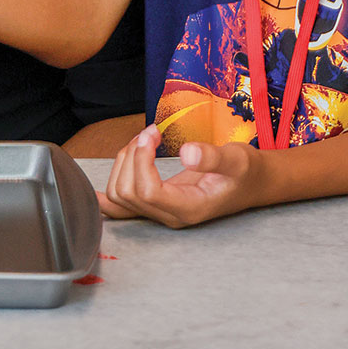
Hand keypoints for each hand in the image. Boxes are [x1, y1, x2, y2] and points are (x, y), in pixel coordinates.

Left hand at [97, 124, 264, 227]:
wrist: (253, 182)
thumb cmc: (246, 171)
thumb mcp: (237, 159)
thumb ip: (213, 157)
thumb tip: (188, 153)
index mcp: (189, 208)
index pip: (147, 191)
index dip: (141, 159)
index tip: (154, 132)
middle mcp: (170, 216)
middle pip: (127, 193)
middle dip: (131, 156)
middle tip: (150, 133)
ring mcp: (161, 213)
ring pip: (119, 196)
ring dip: (123, 162)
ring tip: (142, 141)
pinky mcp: (155, 205)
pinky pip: (121, 209)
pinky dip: (105, 197)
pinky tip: (93, 190)